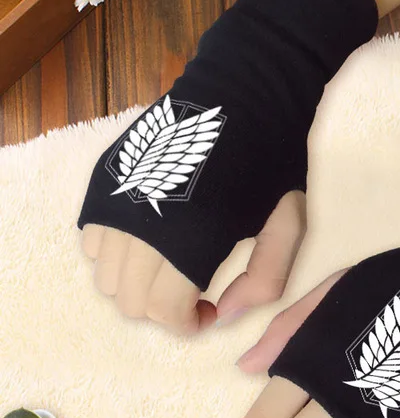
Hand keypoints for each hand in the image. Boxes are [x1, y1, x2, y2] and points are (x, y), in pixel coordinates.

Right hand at [77, 0, 376, 333]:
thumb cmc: (272, 160)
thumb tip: (220, 315)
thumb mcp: (289, 226)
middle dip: (162, 310)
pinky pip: (91, 239)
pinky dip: (113, 254)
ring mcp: (117, 200)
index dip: (186, 325)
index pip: (164, 311)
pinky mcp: (104, 180)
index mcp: (191, 241)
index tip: (206, 312)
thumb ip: (264, 281)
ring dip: (136, 285)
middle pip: (129, 301)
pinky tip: (147, 239)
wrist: (244, 92)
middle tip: (190, 292)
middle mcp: (142, 226)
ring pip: (104, 276)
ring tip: (169, 266)